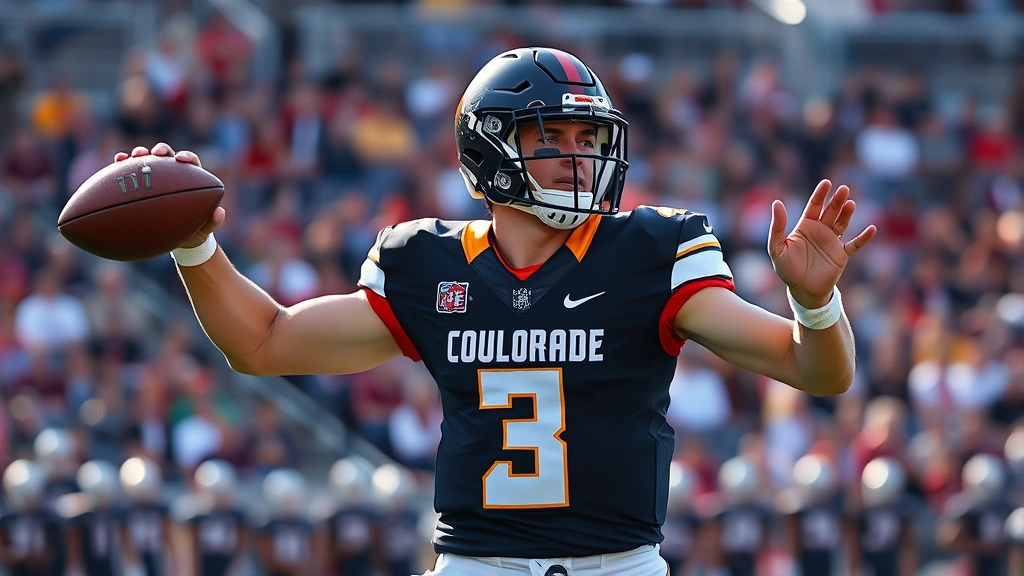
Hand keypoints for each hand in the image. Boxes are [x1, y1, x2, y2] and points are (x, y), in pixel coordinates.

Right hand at [114, 142, 225, 248]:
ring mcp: (156, 178)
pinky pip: (131, 172)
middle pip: (168, 155)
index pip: (192, 162)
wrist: (177, 238)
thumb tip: (220, 212)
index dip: (187, 157)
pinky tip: (116, 163)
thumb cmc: (194, 231)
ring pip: (148, 160)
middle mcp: (174, 174)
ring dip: (140, 154)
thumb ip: (213, 222)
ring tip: (132, 156)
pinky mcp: (141, 183)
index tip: (181, 160)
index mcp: (191, 180)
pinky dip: (124, 166)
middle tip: (156, 154)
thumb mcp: (204, 230)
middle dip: (161, 150)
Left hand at [768, 180, 875, 307]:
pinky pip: (854, 244)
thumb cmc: (787, 269)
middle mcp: (820, 231)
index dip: (820, 195)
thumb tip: (777, 203)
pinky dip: (863, 238)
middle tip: (844, 189)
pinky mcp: (842, 255)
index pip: (814, 206)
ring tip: (850, 203)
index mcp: (805, 226)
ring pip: (842, 223)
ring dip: (847, 214)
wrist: (802, 290)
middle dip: (836, 200)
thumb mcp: (777, 248)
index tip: (826, 183)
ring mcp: (832, 242)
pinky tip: (872, 229)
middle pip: (830, 211)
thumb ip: (777, 227)